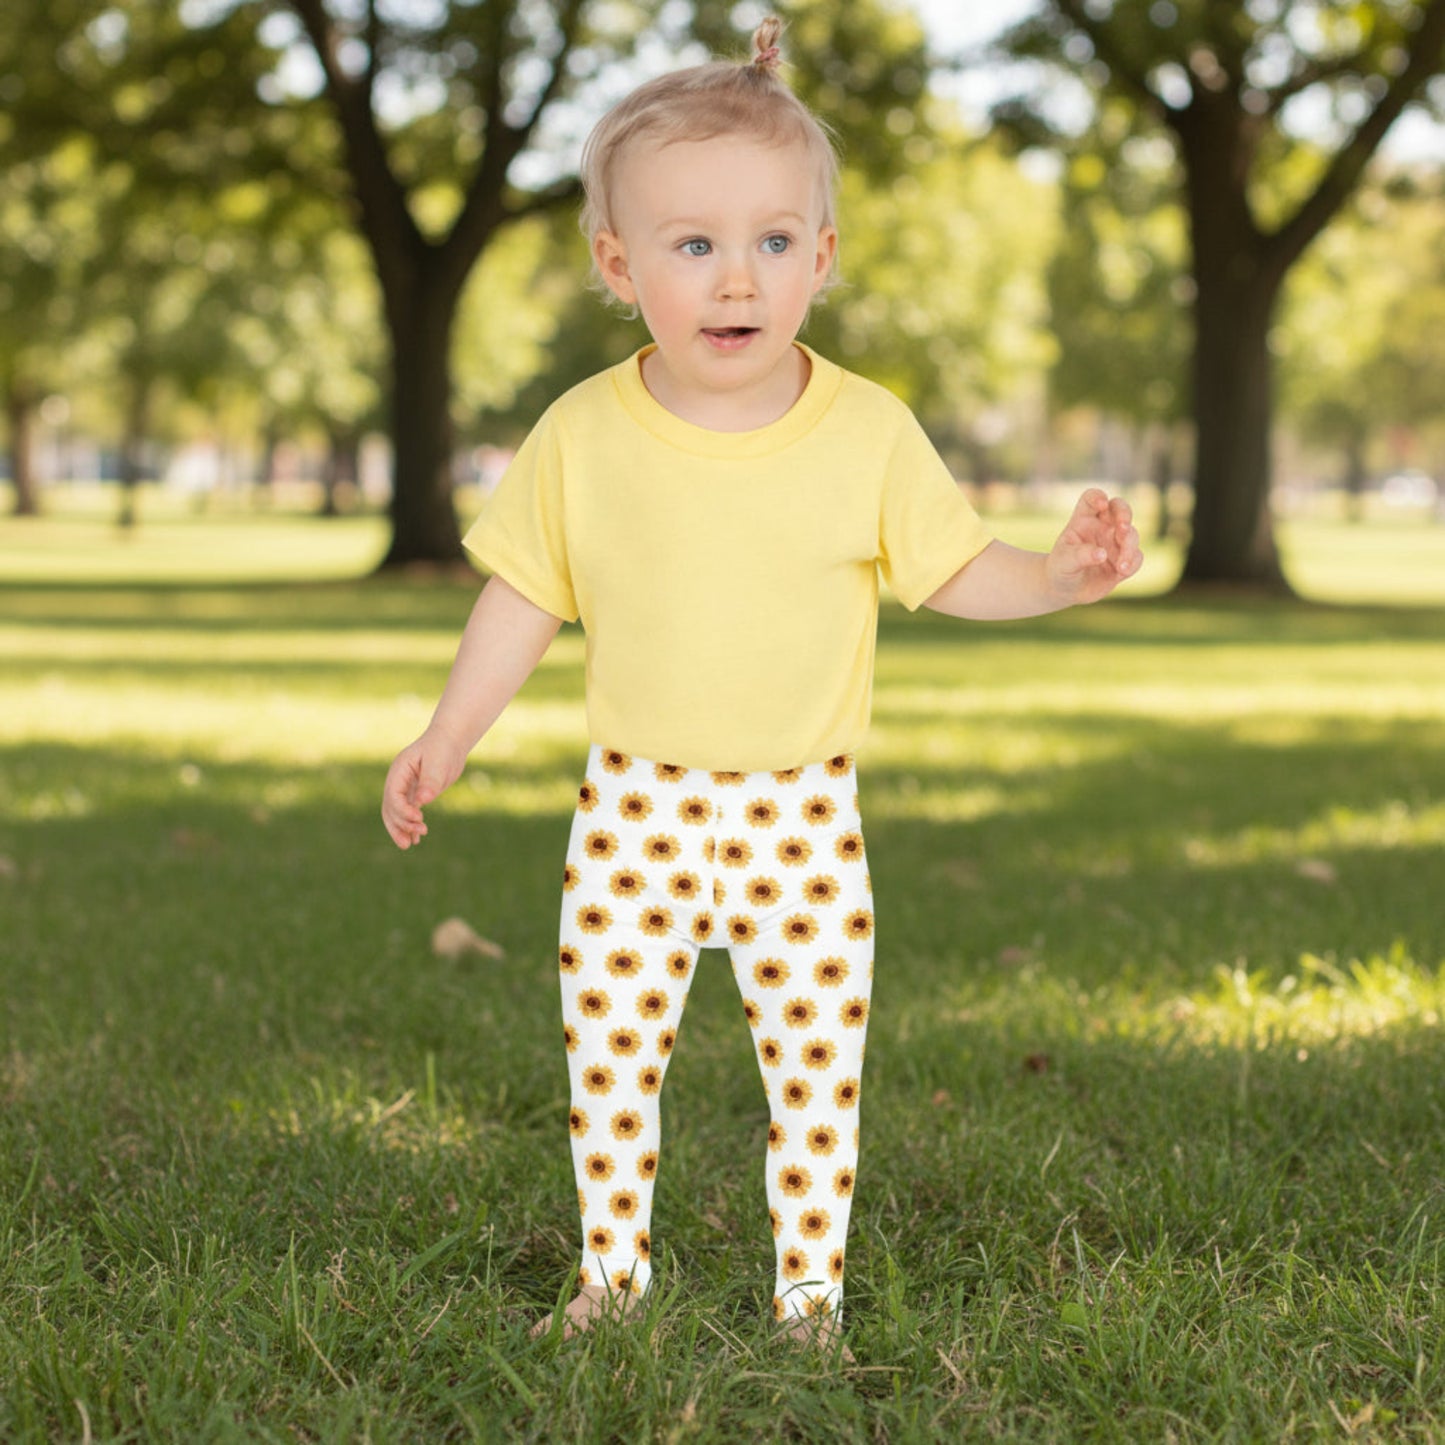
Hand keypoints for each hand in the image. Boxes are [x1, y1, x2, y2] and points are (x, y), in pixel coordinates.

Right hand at [381, 727, 467, 849]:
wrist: (450, 740)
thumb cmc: (443, 747)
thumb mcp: (438, 762)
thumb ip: (430, 781)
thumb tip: (422, 801)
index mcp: (399, 770)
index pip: (393, 795)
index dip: (403, 810)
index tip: (419, 818)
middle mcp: (398, 780)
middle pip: (390, 808)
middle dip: (398, 825)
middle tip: (411, 840)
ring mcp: (405, 787)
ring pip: (396, 812)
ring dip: (401, 828)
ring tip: (410, 844)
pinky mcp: (415, 793)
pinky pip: (408, 812)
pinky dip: (410, 825)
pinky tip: (416, 839)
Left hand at [1045, 489, 1142, 604]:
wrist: (1065, 590)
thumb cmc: (1060, 569)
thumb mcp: (1063, 562)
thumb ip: (1080, 555)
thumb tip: (1102, 554)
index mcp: (1083, 519)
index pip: (1092, 499)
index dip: (1098, 497)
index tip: (1101, 505)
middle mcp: (1102, 527)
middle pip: (1119, 508)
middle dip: (1125, 514)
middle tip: (1123, 527)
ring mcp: (1115, 542)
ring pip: (1131, 535)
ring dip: (1129, 546)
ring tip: (1121, 565)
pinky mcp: (1124, 560)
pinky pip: (1136, 557)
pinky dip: (1132, 562)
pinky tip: (1123, 571)